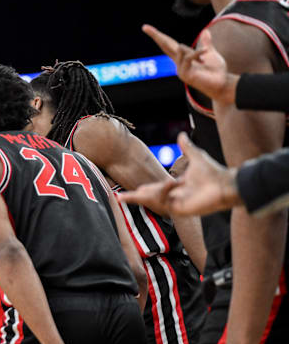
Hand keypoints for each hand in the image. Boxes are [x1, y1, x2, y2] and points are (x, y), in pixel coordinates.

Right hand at [119, 133, 239, 215]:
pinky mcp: (181, 209)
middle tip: (118, 197)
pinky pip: (165, 201)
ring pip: (154, 199)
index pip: (152, 189)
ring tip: (153, 188)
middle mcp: (173, 196)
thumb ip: (186, 148)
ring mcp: (176, 204)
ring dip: (149, 192)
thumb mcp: (196, 157)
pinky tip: (173, 183)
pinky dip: (166, 191)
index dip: (139, 191)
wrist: (225, 184)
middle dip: (133, 197)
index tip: (123, 192)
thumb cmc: (213, 173)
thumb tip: (181, 134)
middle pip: (148, 197)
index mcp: (174, 187)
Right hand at [143, 24, 236, 104]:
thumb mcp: (210, 53)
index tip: (146, 28)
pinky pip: (188, 57)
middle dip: (155, 35)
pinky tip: (205, 52)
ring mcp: (180, 70)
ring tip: (206, 58)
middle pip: (165, 46)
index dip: (158, 36)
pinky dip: (197, 53)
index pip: (167, 45)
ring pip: (181, 49)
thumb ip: (206, 43)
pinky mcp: (184, 74)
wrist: (222, 84)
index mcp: (182, 58)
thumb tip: (205, 31)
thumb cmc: (216, 72)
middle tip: (144, 27)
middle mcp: (178, 64)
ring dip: (195, 51)